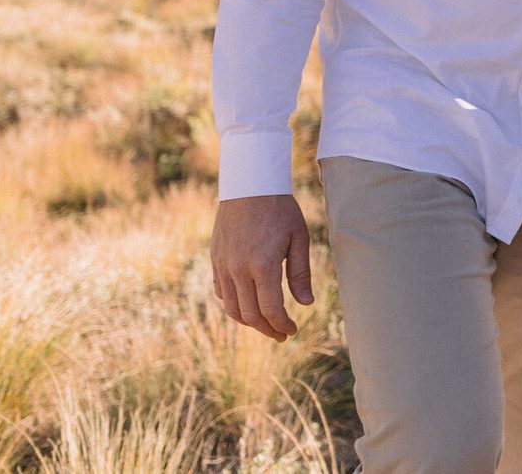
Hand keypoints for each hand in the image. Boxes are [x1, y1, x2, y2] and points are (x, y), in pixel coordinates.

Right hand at [211, 194, 312, 341]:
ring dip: (249, 321)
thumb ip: (300, 273)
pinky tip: (249, 305)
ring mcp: (223, 266)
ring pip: (232, 308)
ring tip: (266, 324)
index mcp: (263, 265)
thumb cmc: (280, 209)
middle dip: (267, 329)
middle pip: (250, 315)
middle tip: (281, 335)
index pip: (270, 309)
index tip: (292, 331)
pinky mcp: (215, 260)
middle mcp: (238, 270)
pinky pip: (222, 293)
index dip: (282, 325)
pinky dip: (234, 305)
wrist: (249, 185)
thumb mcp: (298, 238)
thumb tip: (305, 304)